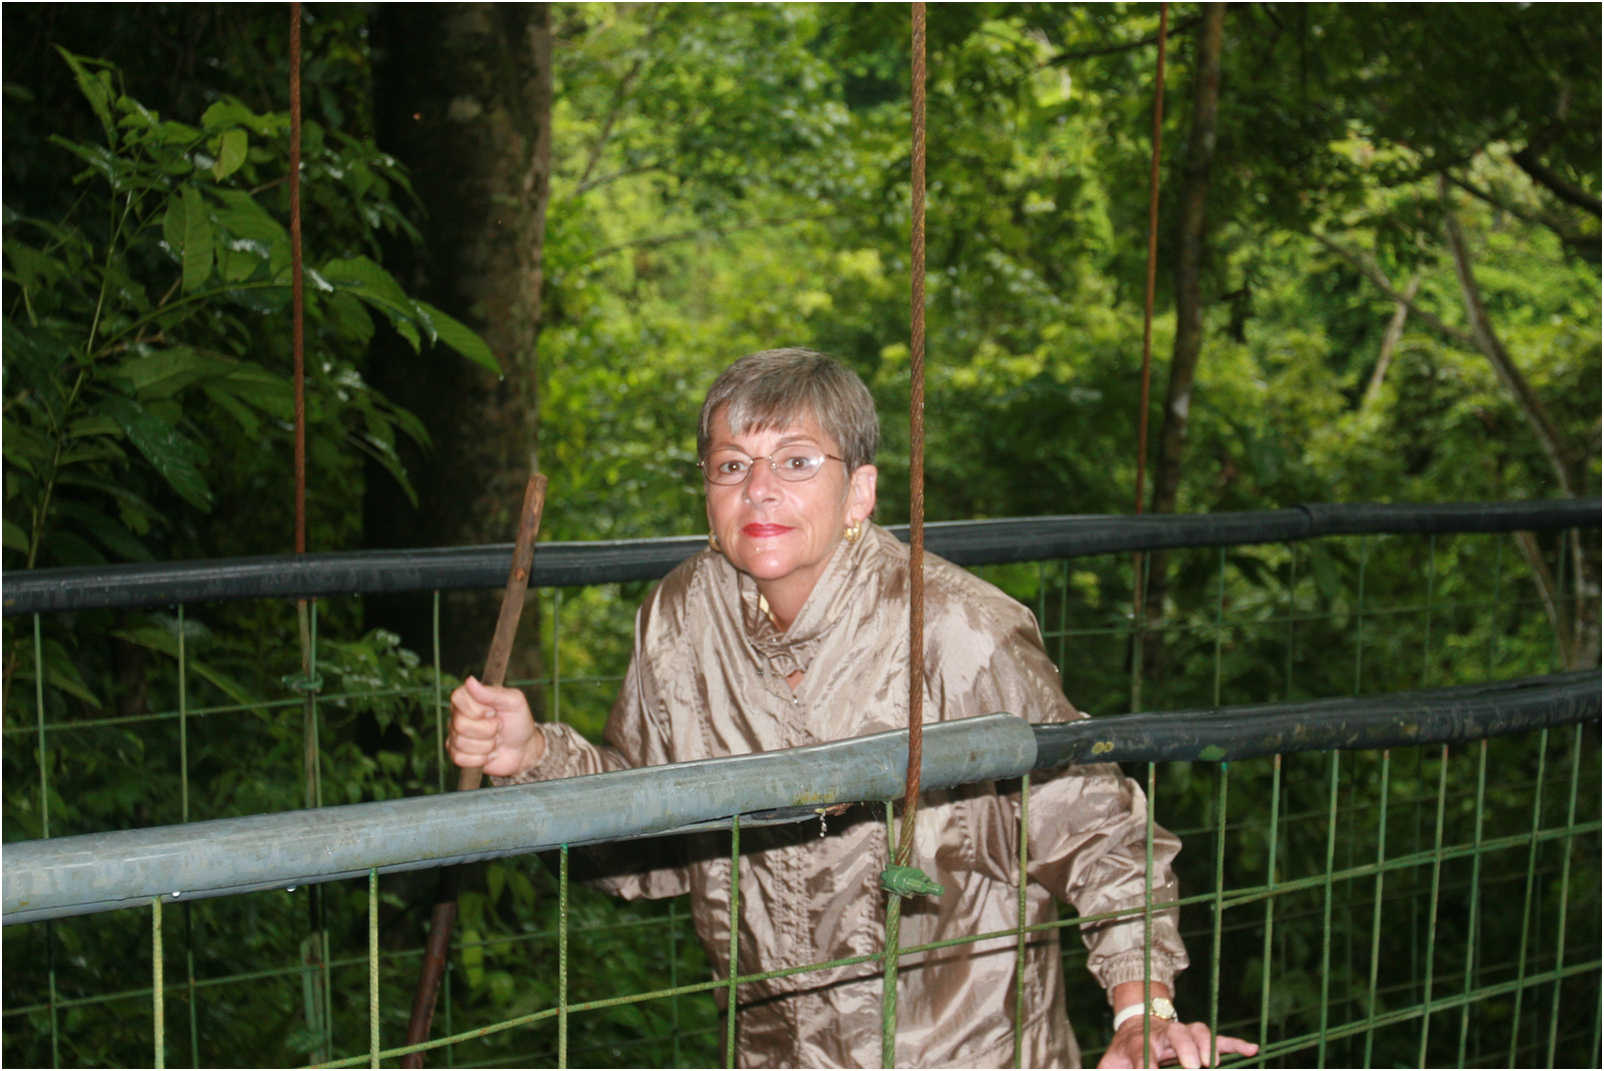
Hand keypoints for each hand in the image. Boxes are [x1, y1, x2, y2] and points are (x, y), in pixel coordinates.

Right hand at [447, 676, 543, 777]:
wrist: (524, 748)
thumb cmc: (519, 721)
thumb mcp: (513, 702)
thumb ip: (492, 693)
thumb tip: (469, 680)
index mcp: (469, 697)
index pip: (457, 698)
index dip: (477, 709)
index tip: (494, 712)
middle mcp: (458, 714)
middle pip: (460, 724)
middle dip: (488, 730)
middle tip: (499, 727)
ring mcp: (456, 734)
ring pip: (461, 743)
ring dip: (487, 745)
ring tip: (496, 740)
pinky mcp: (458, 754)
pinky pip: (459, 759)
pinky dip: (480, 759)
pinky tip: (489, 753)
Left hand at [1098, 1017, 1258, 1068]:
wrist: (1137, 1022)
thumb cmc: (1125, 1051)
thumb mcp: (1111, 1063)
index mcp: (1139, 1041)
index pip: (1143, 1052)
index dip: (1148, 1065)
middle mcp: (1163, 1033)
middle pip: (1176, 1035)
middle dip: (1185, 1050)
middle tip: (1191, 1066)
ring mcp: (1182, 1033)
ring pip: (1197, 1030)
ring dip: (1207, 1044)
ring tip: (1213, 1062)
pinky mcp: (1198, 1036)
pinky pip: (1219, 1037)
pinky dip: (1234, 1042)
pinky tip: (1251, 1049)